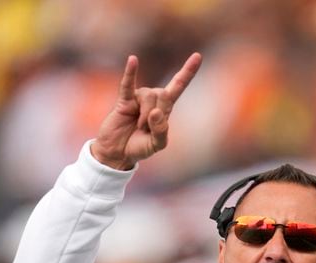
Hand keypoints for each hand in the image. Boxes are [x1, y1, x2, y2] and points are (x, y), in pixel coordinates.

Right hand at [91, 53, 201, 169]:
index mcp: (164, 109)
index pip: (178, 86)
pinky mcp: (124, 101)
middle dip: (157, 114)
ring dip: (145, 116)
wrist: (118, 152)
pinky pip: (128, 84)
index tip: (198, 56)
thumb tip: (155, 112)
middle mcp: (153, 99)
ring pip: (148, 96)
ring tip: (138, 126)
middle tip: (146, 129)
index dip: (187, 72)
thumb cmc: (139, 147)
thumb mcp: (157, 144)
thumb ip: (161, 131)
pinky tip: (133, 60)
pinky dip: (130, 72)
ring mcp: (138, 98)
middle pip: (163, 94)